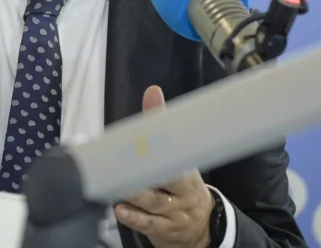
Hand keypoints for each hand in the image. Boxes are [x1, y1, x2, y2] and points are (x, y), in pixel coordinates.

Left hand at [114, 86, 214, 247]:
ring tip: (121, 187)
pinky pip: (147, 223)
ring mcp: (172, 212)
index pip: (179, 149)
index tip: (154, 120)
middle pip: (170, 178)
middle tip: (133, 159)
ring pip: (154, 202)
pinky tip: (120, 211)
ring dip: (137, 194)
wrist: (200, 229)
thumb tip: (152, 91)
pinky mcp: (161, 229)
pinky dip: (133, 217)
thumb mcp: (180, 160)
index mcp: (188, 170)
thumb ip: (161, 126)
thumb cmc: (183, 187)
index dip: (167, 135)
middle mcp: (182, 192)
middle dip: (153, 169)